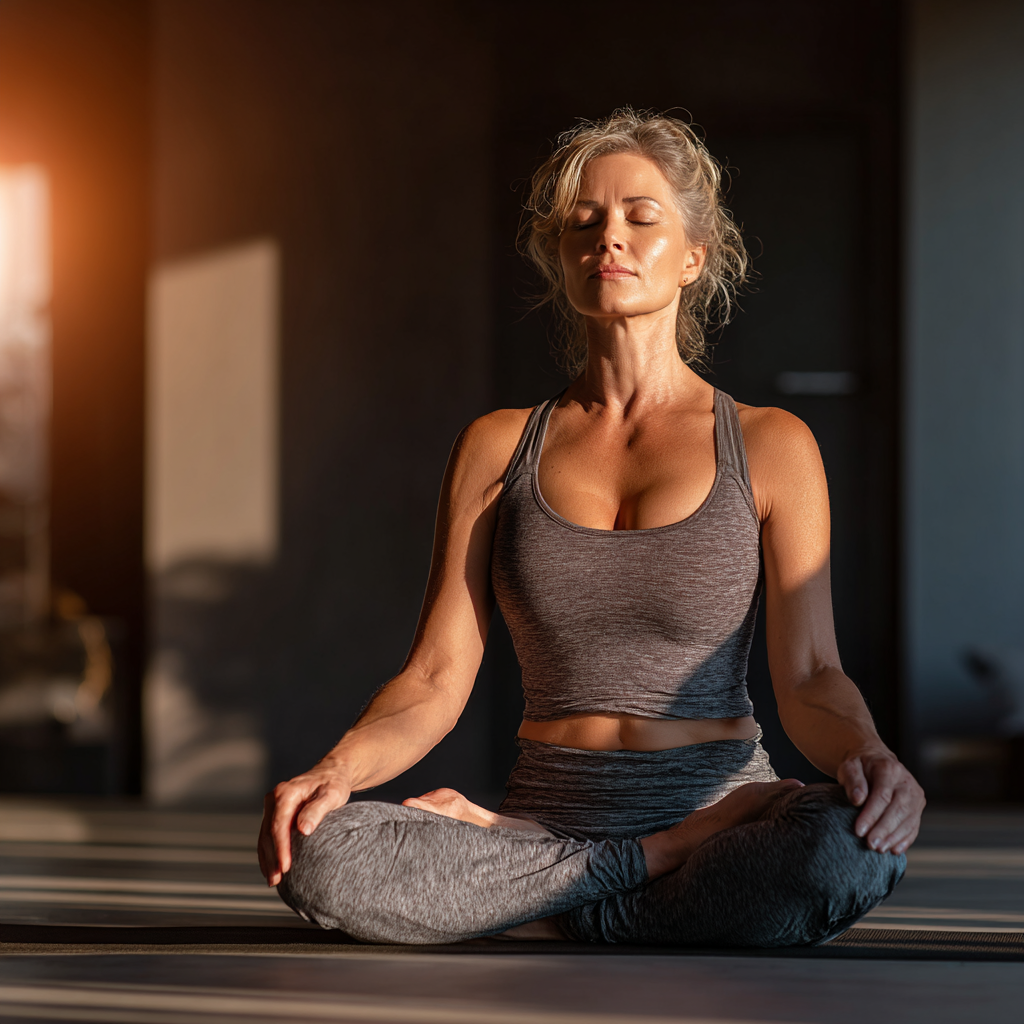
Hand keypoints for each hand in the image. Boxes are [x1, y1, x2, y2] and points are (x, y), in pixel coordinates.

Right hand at [257, 761, 351, 885]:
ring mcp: (273, 806)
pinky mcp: (275, 813)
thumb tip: (303, 830)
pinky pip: (268, 835)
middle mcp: (274, 798)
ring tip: (273, 881)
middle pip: (268, 833)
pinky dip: (269, 852)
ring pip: (265, 836)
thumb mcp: (332, 794)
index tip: (285, 867)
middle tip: (277, 881)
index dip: (281, 848)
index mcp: (286, 792)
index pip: (279, 825)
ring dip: (267, 859)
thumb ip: (317, 810)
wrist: (332, 772)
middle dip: (271, 858)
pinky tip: (272, 868)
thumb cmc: (334, 783)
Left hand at [837, 748, 924, 854]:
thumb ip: (852, 780)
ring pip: (908, 820)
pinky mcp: (918, 807)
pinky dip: (905, 839)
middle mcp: (906, 782)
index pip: (882, 795)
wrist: (876, 760)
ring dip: (894, 837)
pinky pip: (914, 825)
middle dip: (884, 829)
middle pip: (898, 809)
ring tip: (879, 849)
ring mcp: (915, 795)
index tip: (859, 831)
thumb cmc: (860, 766)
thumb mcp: (849, 766)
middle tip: (870, 845)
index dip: (871, 815)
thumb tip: (858, 799)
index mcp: (889, 768)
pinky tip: (894, 849)